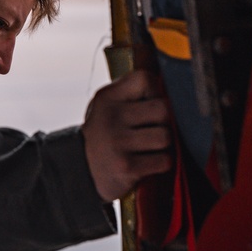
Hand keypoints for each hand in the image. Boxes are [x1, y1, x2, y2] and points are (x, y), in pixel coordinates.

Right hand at [81, 69, 172, 201]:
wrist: (81, 171)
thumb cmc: (105, 134)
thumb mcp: (108, 106)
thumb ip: (132, 93)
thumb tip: (170, 87)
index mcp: (107, 97)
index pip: (145, 79)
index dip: (155, 92)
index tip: (149, 104)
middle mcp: (111, 117)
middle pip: (163, 109)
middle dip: (164, 121)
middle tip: (153, 128)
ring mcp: (118, 142)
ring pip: (165, 136)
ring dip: (164, 144)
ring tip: (150, 146)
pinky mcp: (126, 166)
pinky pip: (164, 160)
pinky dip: (161, 163)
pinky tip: (148, 162)